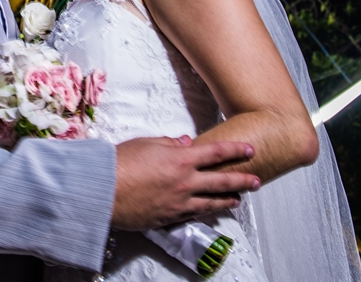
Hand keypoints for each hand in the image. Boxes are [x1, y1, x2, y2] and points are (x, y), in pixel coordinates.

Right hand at [111, 137, 259, 229]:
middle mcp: (185, 182)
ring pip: (212, 202)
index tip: (250, 149)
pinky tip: (211, 210)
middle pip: (222, 181)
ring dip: (228, 200)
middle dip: (242, 180)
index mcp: (181, 160)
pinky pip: (194, 214)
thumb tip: (185, 143)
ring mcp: (179, 203)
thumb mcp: (146, 143)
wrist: (104, 190)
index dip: (236, 150)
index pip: (216, 152)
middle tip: (256, 180)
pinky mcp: (170, 217)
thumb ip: (169, 143)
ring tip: (239, 199)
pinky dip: (205, 211)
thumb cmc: (121, 163)